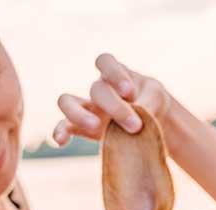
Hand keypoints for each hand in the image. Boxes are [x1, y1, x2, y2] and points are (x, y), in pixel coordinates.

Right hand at [53, 54, 171, 145]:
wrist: (149, 121)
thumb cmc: (151, 102)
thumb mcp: (156, 97)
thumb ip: (148, 102)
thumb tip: (137, 114)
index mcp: (115, 74)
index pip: (105, 61)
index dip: (114, 74)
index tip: (129, 92)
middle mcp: (98, 89)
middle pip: (96, 90)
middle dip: (115, 107)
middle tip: (135, 126)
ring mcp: (87, 107)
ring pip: (67, 102)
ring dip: (79, 114)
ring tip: (96, 127)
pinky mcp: (82, 127)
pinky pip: (64, 126)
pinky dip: (60, 132)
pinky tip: (61, 141)